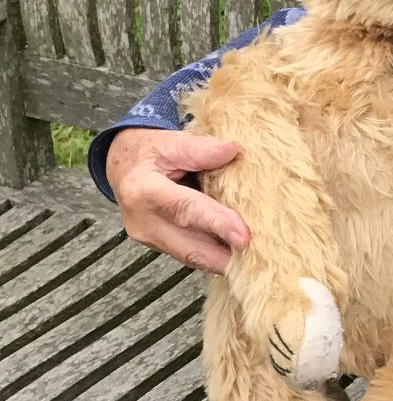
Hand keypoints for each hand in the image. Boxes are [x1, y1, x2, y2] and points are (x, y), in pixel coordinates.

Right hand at [105, 128, 248, 272]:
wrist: (122, 166)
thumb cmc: (148, 151)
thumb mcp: (169, 141)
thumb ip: (199, 148)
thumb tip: (232, 150)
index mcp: (143, 191)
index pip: (185, 210)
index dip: (216, 224)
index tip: (244, 237)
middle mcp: (143, 222)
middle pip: (190, 248)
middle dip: (226, 257)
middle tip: (263, 258)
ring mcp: (150, 238)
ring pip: (193, 257)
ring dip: (224, 260)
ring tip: (257, 258)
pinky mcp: (159, 247)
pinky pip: (191, 255)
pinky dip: (215, 255)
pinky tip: (239, 253)